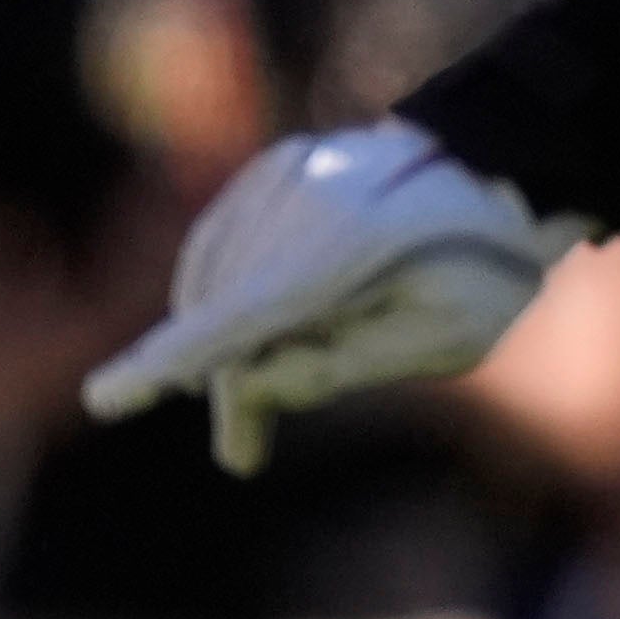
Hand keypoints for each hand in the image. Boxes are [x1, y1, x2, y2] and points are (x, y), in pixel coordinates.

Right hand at [79, 128, 587, 473]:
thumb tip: (251, 385)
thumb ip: (345, 366)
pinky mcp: (280, 167)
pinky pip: (231, 240)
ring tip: (258, 395)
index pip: (238, 317)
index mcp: (346, 247)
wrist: (513, 169)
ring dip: (223, 338)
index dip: (167, 363)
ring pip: (218, 274)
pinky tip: (262, 328)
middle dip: (224, 382)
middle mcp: (302, 200)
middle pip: (224, 306)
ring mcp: (285, 175)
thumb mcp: (447, 336)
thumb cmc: (492, 266)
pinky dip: (233, 288)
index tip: (106, 399)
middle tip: (240, 451)